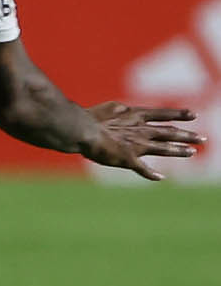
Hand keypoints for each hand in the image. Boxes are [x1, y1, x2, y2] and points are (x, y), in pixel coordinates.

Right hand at [82, 101, 202, 179]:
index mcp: (135, 115)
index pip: (162, 114)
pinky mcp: (128, 159)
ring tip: (192, 152)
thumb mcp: (110, 109)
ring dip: (179, 151)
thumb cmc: (90, 117)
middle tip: (203, 138)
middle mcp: (140, 129)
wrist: (81, 129)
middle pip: (169, 132)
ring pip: (164, 148)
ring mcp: (137, 145)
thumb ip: (121, 111)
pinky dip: (152, 174)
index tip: (193, 115)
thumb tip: (127, 108)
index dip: (179, 114)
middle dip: (187, 135)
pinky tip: (161, 177)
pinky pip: (143, 168)